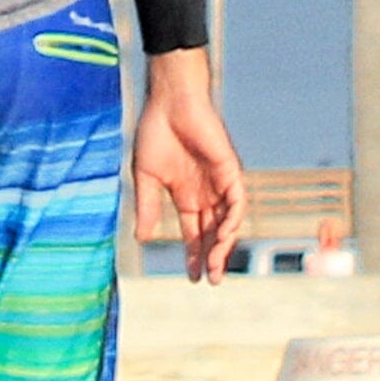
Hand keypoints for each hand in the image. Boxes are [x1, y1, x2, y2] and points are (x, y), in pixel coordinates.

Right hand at [133, 55, 247, 282]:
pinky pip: (237, 202)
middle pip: (213, 233)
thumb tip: (142, 238)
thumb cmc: (155, 131)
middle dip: (211, 257)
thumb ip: (147, 207)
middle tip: (209, 280)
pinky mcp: (230, 170)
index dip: (194, 255)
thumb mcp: (145, 176)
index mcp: (185, 195)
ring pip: (227, 222)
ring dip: (223, 245)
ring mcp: (219, 183)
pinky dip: (233, 220)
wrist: (169, 100)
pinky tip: (224, 236)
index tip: (192, 278)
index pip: (194, 232)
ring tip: (215, 266)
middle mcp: (205, 193)